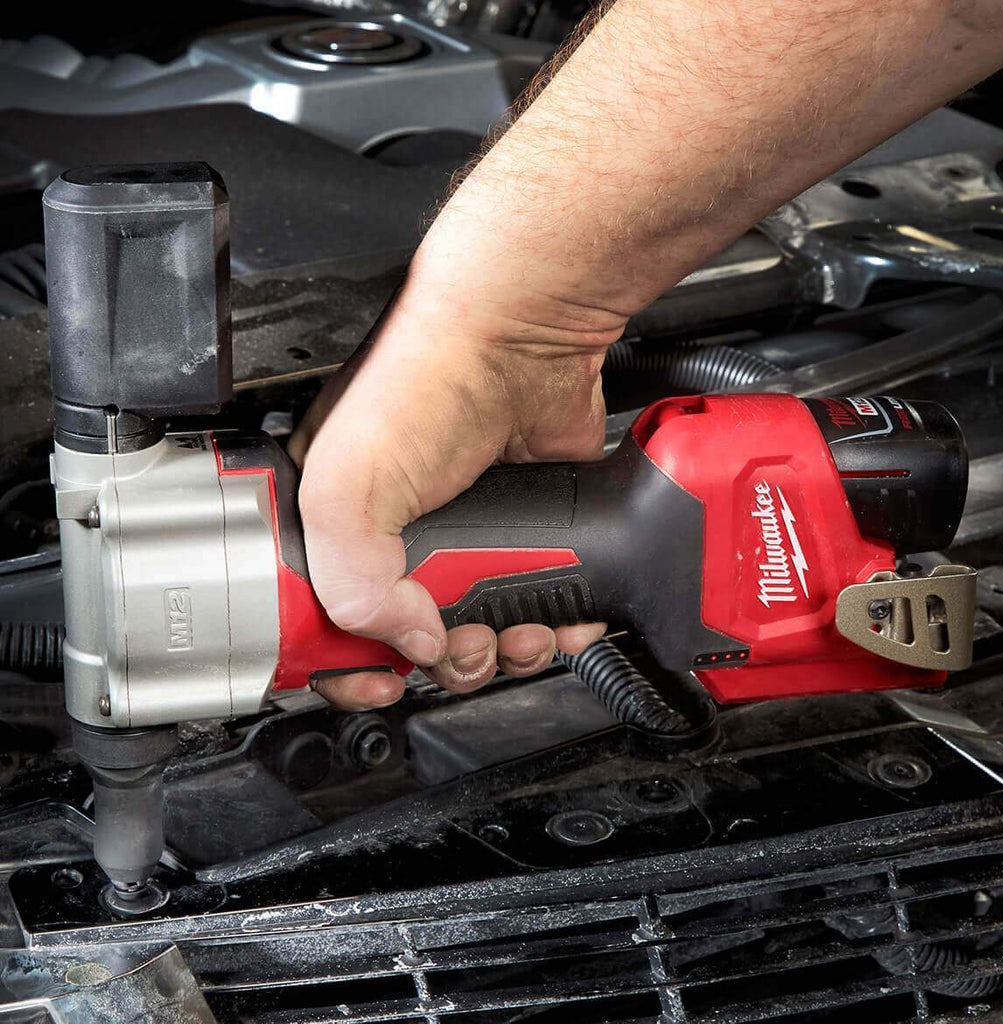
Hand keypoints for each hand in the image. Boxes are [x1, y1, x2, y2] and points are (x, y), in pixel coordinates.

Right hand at [294, 261, 611, 710]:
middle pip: (411, 641)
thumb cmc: (424, 381)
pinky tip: (554, 619)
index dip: (348, 666)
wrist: (521, 336)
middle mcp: (401, 537)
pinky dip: (552, 627)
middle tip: (459, 647)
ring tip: (517, 632)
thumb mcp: (346, 484)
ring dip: (502, 652)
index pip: (326, 625)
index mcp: (339, 528)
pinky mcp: (528, 532)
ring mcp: (470, 537)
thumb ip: (351, 581)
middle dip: (442, 663)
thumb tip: (406, 639)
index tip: (379, 683)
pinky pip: (540, 604)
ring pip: (480, 632)